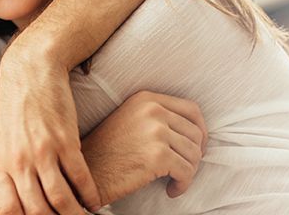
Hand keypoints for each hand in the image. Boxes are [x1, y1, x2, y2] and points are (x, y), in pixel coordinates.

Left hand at [0, 60, 99, 214]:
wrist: (30, 71)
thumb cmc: (14, 107)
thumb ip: (5, 170)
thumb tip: (14, 199)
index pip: (8, 210)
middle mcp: (19, 162)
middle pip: (37, 211)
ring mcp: (42, 152)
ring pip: (61, 199)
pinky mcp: (65, 140)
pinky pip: (80, 178)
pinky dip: (90, 195)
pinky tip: (95, 201)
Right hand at [79, 91, 207, 202]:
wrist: (87, 173)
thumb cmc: (107, 152)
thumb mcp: (130, 121)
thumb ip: (157, 117)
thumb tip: (195, 131)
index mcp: (146, 99)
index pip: (191, 109)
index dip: (200, 130)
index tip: (196, 147)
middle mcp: (152, 110)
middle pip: (196, 132)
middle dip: (194, 155)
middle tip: (184, 168)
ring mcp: (156, 132)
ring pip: (194, 153)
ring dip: (188, 171)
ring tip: (175, 180)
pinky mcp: (158, 156)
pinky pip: (187, 171)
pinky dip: (183, 184)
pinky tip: (171, 190)